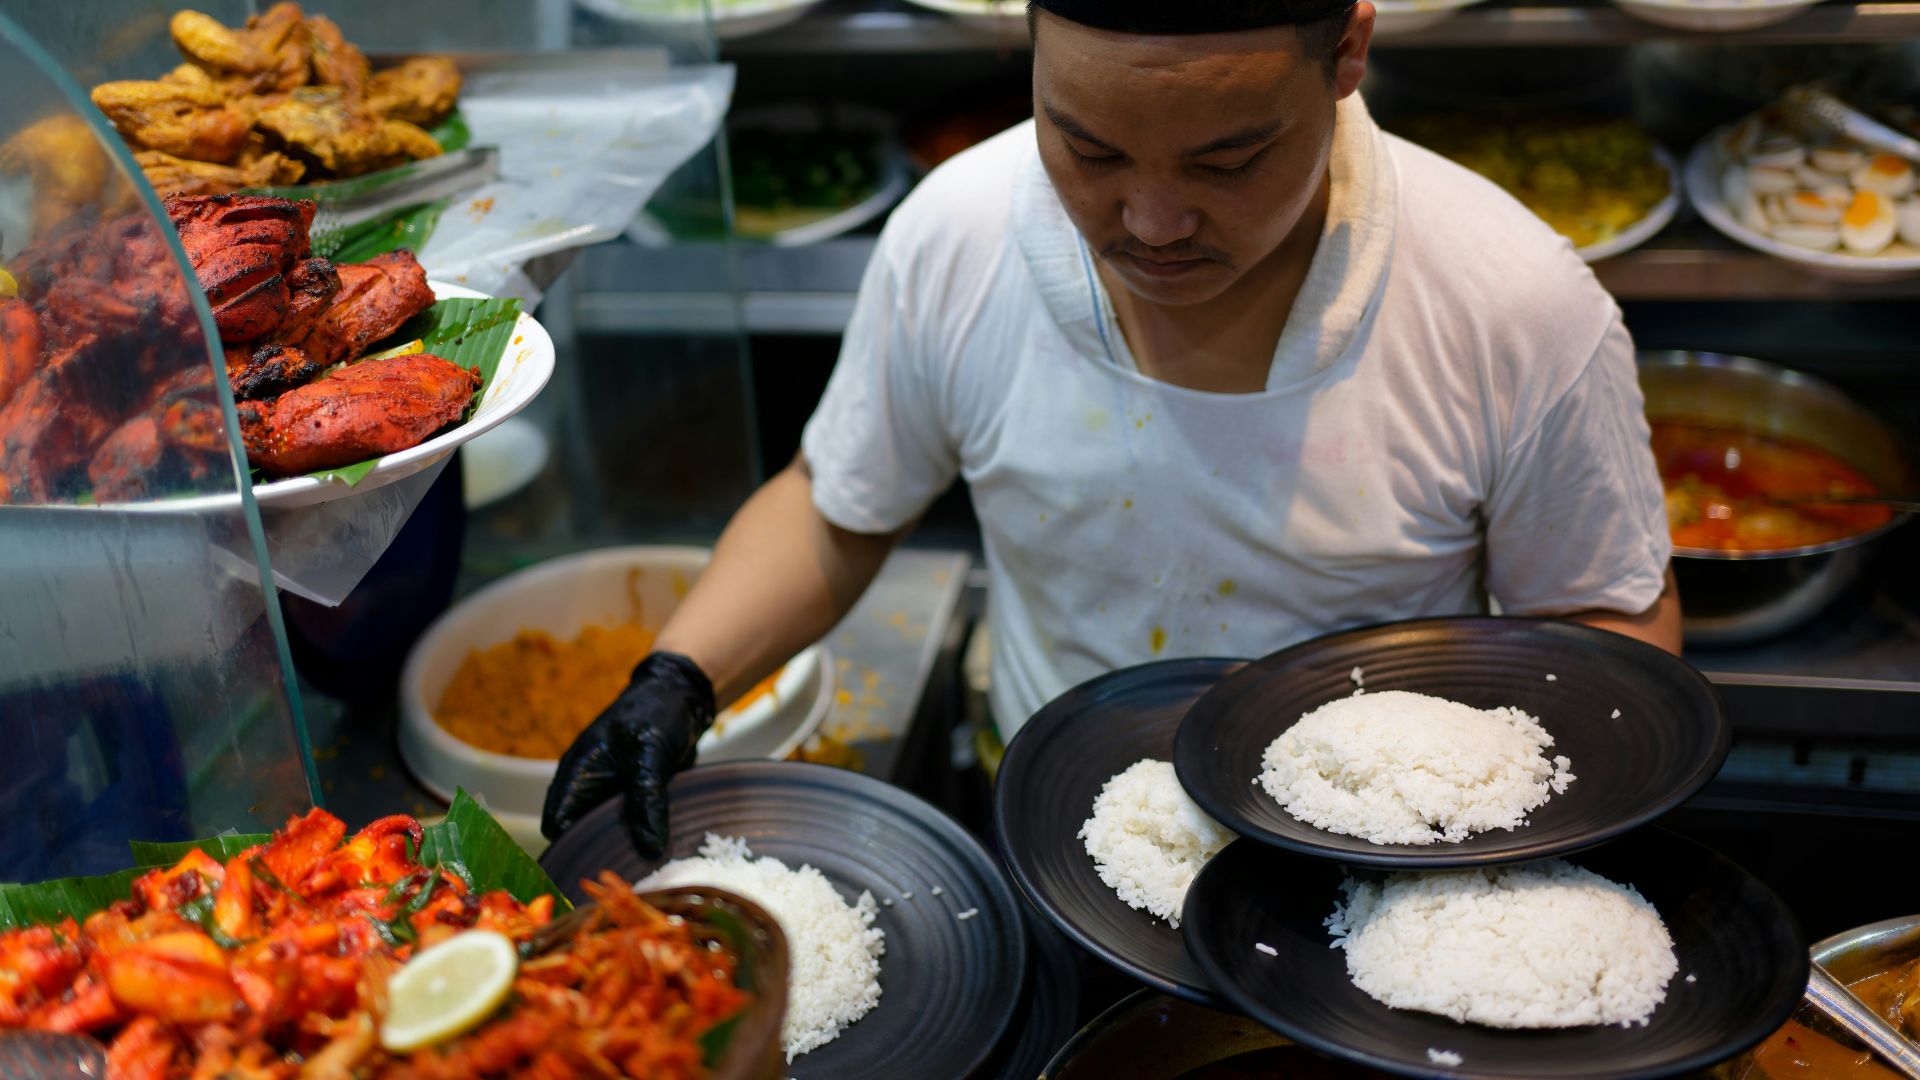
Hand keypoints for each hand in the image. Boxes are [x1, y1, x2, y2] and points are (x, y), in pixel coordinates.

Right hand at [541, 651, 715, 857]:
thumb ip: (646, 800)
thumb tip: (649, 848)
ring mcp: (610, 793)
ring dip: (623, 848)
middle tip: (626, 879)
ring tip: (644, 871)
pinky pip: (630, 825)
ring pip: (607, 833)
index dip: (570, 849)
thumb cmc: (656, 714)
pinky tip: (660, 852)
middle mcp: (588, 788)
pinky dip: (640, 837)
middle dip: (599, 855)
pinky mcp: (632, 796)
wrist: (680, 694)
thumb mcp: (649, 756)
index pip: (558, 825)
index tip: (596, 871)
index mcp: (577, 775)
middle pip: (581, 835)